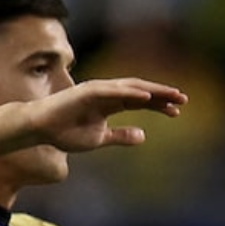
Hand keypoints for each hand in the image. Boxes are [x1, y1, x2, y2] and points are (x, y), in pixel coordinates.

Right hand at [32, 77, 187, 151]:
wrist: (40, 130)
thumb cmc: (66, 132)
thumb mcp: (100, 138)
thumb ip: (120, 136)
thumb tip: (143, 136)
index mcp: (110, 104)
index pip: (140, 101)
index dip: (159, 105)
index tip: (178, 111)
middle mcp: (106, 94)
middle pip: (140, 91)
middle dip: (162, 95)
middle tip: (184, 100)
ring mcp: (97, 91)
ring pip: (130, 88)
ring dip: (152, 90)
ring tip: (172, 95)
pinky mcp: (87, 92)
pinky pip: (113, 91)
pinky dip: (130, 92)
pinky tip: (147, 96)